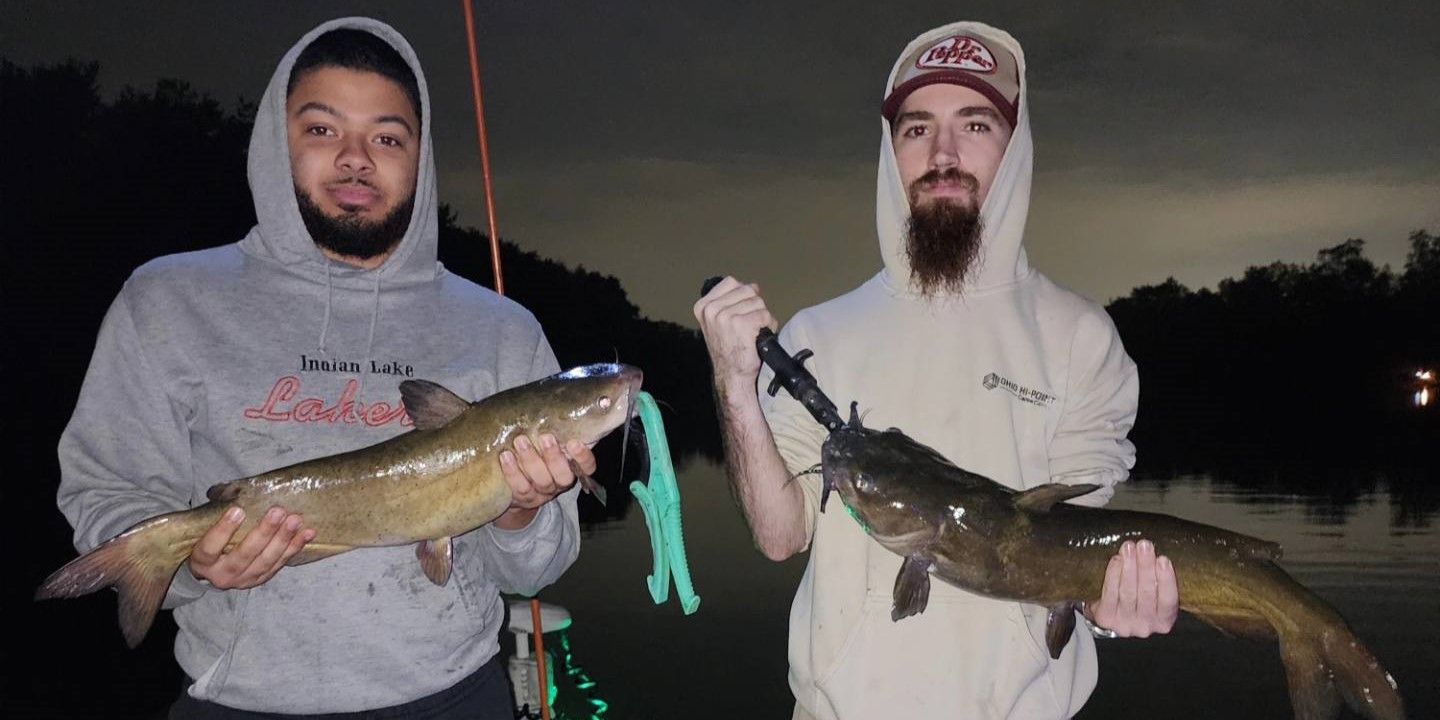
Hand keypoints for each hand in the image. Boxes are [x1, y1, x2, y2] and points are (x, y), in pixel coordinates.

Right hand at [188, 506, 314, 589]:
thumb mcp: (204, 529)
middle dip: (264, 533)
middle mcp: (222, 575)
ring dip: (283, 540)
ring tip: (295, 520)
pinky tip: (307, 533)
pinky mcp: (261, 579)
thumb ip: (215, 513)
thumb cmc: (210, 540)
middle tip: (277, 512)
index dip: (223, 530)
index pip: (210, 547)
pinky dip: (295, 548)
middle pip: (244, 555)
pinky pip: (280, 564)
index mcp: (202, 561)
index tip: (237, 510)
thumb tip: (230, 490)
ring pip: (266, 561)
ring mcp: (243, 580)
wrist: (213, 569)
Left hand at [494, 434, 595, 529]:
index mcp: (573, 466)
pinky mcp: (524, 497)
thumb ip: (565, 424)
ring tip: (520, 440)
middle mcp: (561, 482)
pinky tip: (506, 455)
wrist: (519, 482)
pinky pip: (520, 487)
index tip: (573, 442)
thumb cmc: (540, 447)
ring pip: (541, 480)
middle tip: (545, 436)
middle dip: (553, 456)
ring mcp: (543, 492)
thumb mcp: (555, 437)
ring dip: (530, 460)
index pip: (587, 466)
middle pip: (563, 475)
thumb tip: (588, 399)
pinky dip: (512, 471)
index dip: (582, 457)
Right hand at [692, 276, 777, 386]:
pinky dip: (769, 325)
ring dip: (762, 317)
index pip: (731, 282)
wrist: (732, 374)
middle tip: (750, 325)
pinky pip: (764, 315)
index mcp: (703, 306)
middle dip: (755, 306)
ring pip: (758, 302)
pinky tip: (759, 336)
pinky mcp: (741, 323)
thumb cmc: (729, 349)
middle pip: (747, 290)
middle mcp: (711, 309)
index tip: (742, 311)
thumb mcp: (717, 322)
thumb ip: (728, 302)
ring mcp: (725, 316)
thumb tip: (752, 286)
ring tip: (754, 332)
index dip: (743, 294)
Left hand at [1087, 539, 1178, 636]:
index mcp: (1164, 620)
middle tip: (1144, 545)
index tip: (1163, 559)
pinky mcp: (1106, 618)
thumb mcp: (1154, 594)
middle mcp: (1146, 625)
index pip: (1168, 600)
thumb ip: (1158, 579)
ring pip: (1127, 592)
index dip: (1167, 580)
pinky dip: (1113, 574)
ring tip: (1129, 547)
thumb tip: (1153, 552)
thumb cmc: (1136, 598)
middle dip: (1145, 566)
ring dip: (1129, 566)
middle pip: (1146, 593)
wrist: (1109, 614)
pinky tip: (1117, 560)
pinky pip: (1110, 593)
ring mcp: (1124, 624)